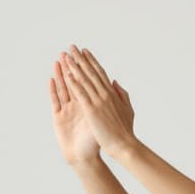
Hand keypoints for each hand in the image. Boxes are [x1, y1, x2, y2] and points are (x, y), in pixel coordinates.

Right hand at [49, 53, 100, 165]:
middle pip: (74, 82)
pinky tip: (52, 79)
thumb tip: (115, 85)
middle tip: (68, 51)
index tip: (84, 54)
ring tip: (59, 60)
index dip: (85, 68)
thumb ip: (110, 103)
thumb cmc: (96, 143)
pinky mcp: (59, 118)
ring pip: (64, 88)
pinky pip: (56, 101)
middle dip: (71, 67)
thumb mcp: (105, 122)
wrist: (85, 158)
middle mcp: (77, 105)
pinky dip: (54, 90)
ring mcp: (67, 110)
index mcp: (89, 104)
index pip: (87, 82)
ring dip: (61, 74)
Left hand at [59, 44, 137, 161]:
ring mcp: (98, 102)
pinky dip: (74, 84)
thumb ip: (122, 94)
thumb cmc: (126, 131)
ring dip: (75, 67)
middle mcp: (105, 95)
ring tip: (66, 56)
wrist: (125, 145)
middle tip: (72, 47)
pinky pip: (81, 94)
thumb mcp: (128, 110)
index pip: (100, 73)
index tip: (84, 51)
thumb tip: (115, 82)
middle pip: (90, 72)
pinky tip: (67, 75)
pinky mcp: (92, 111)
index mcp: (113, 94)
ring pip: (84, 80)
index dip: (91, 61)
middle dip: (81, 59)